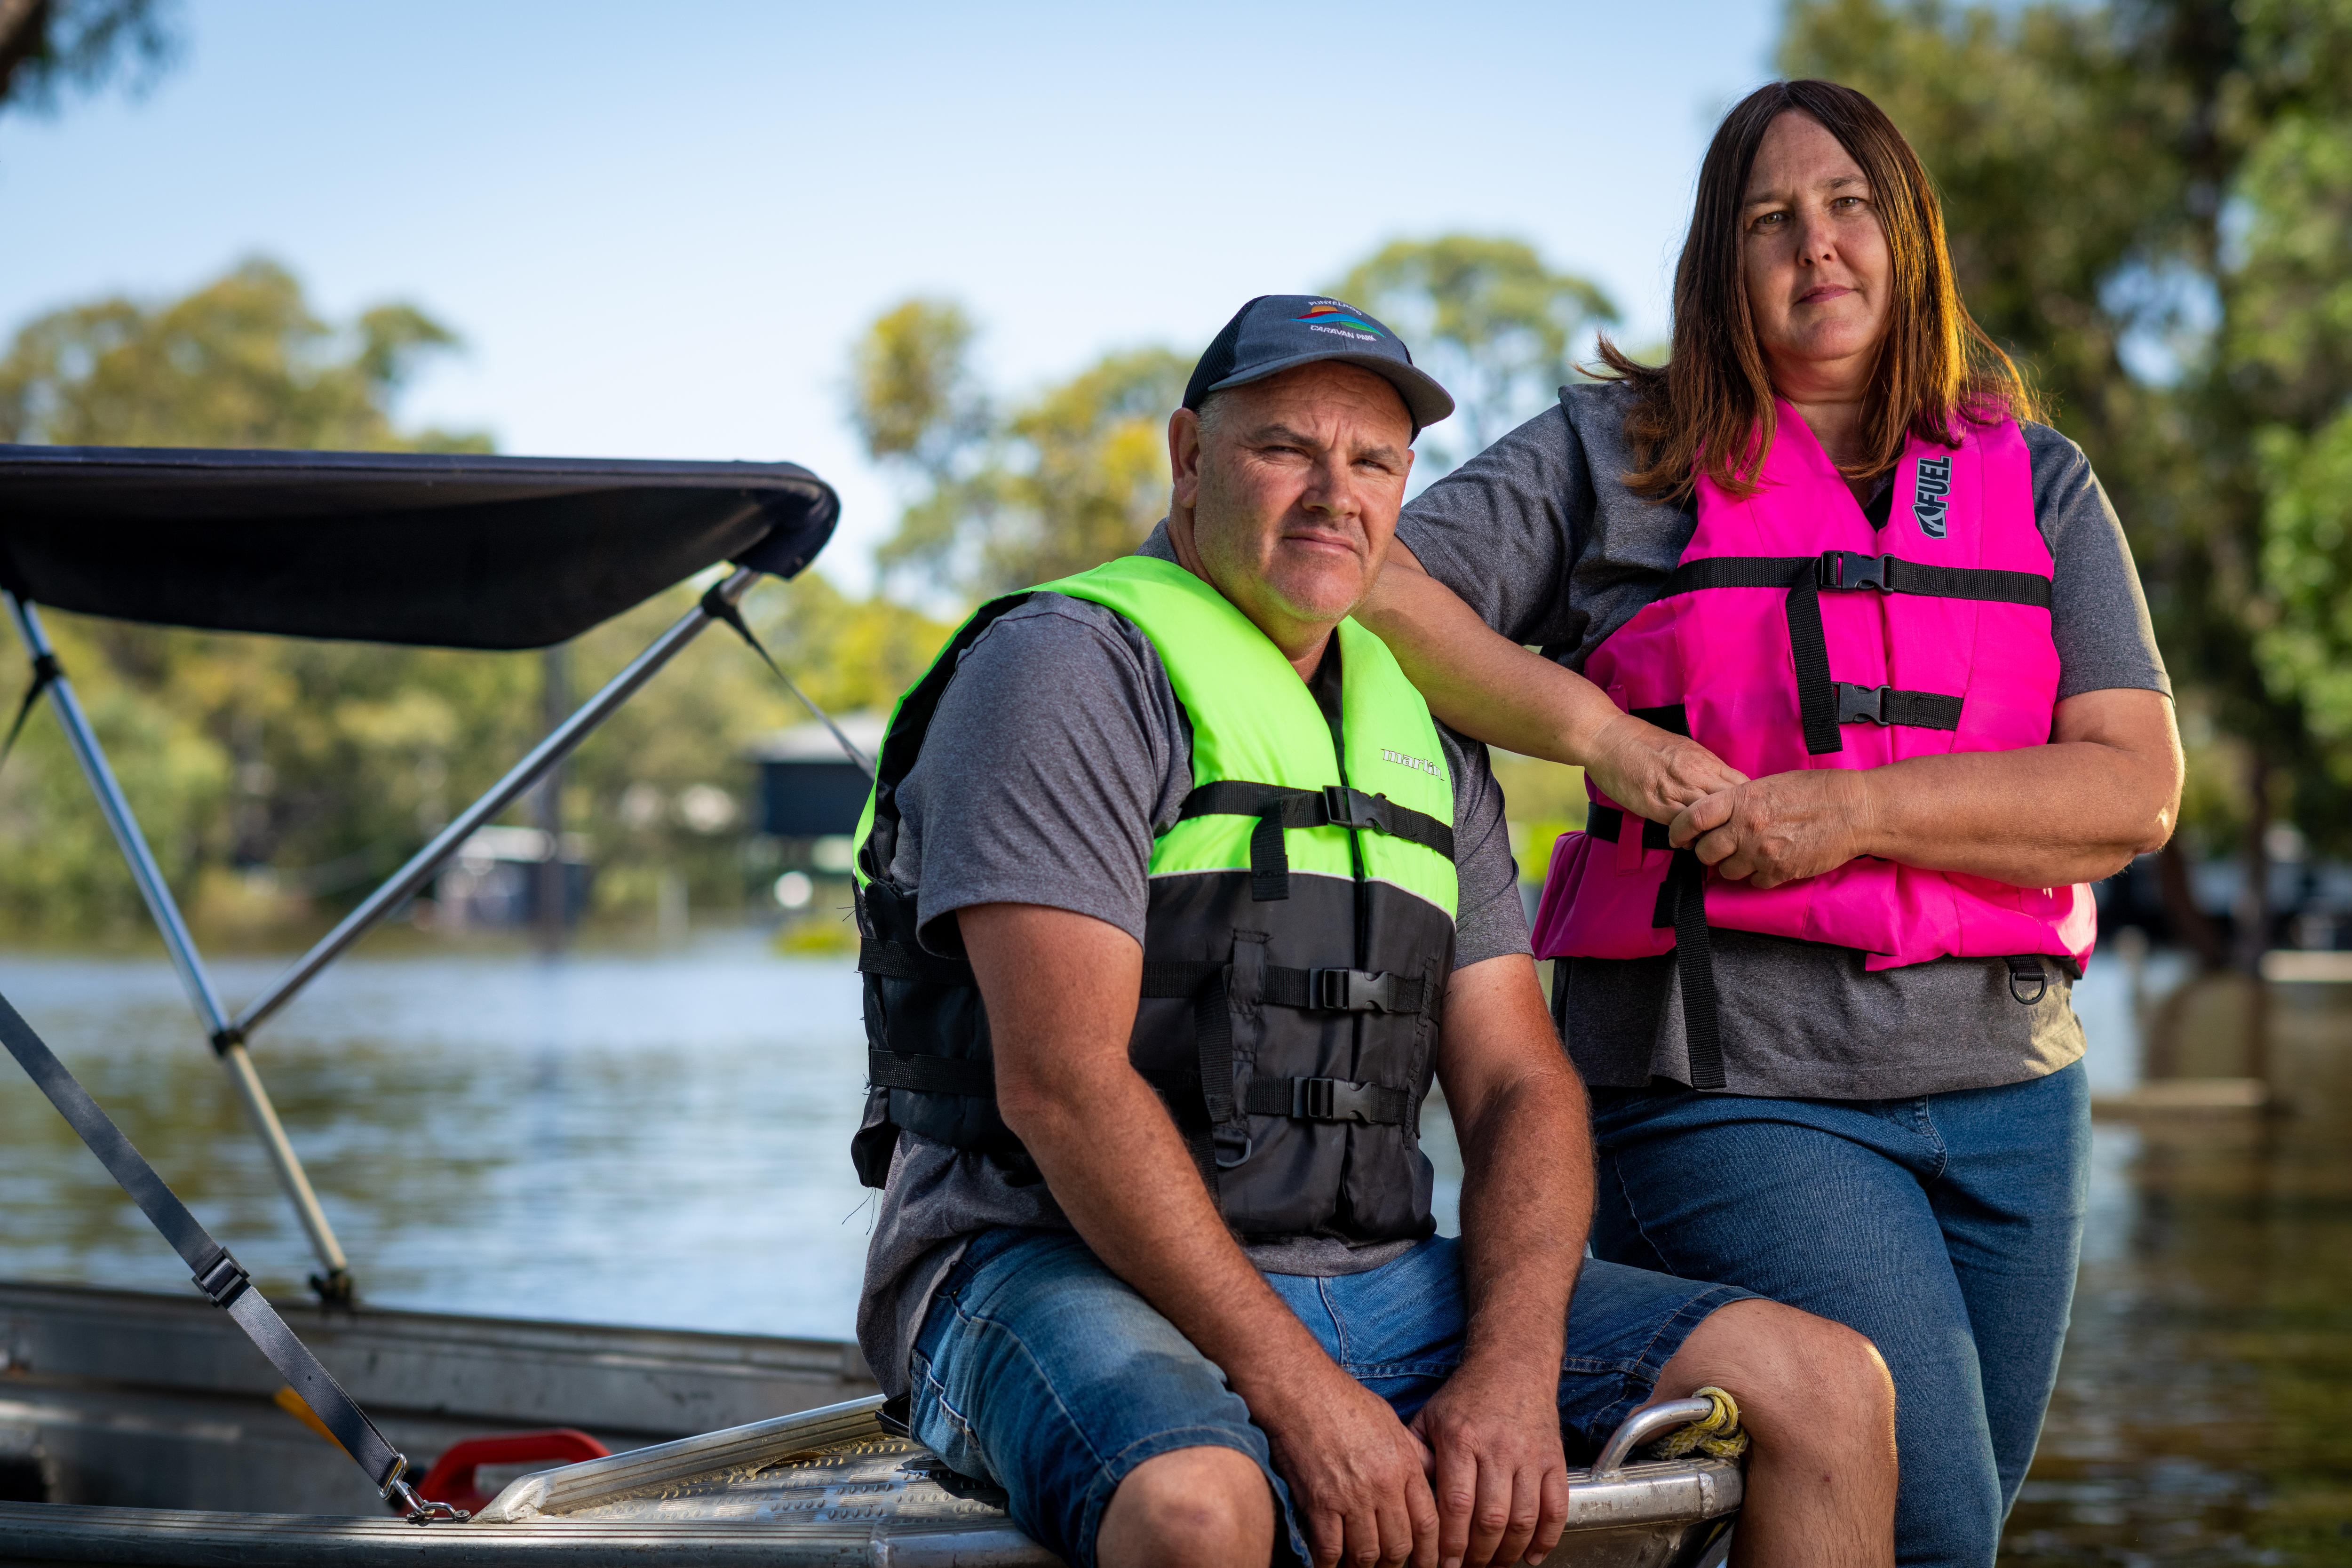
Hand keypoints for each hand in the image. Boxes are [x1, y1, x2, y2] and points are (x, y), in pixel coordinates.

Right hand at [1258, 1364, 1440, 1567]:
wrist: (1301, 1390)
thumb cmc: (1345, 1402)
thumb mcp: (1391, 1422)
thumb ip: (1413, 1453)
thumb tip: (1432, 1475)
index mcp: (1403, 1465)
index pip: (1427, 1523)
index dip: (1429, 1552)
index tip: (1427, 1565)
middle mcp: (1382, 1485)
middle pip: (1399, 1545)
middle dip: (1396, 1564)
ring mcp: (1350, 1496)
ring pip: (1367, 1553)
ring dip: (1365, 1566)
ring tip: (1361, 1567)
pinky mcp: (1319, 1503)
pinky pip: (1330, 1549)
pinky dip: (1331, 1564)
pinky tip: (1331, 1565)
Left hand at [1409, 1359, 1569, 1567]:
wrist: (1514, 1364)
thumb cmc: (1466, 1395)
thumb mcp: (1430, 1416)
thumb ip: (1415, 1455)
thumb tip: (1405, 1498)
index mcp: (1460, 1438)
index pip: (1455, 1504)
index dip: (1449, 1542)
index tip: (1442, 1564)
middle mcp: (1497, 1448)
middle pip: (1489, 1518)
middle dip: (1478, 1554)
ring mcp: (1529, 1454)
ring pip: (1523, 1518)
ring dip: (1508, 1552)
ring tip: (1494, 1565)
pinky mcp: (1553, 1459)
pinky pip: (1556, 1507)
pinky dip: (1547, 1538)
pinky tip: (1532, 1555)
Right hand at [1582, 712, 1747, 825]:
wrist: (1607, 737)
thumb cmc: (1640, 740)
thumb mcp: (1681, 747)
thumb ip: (1702, 766)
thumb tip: (1716, 784)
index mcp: (1704, 759)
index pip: (1742, 785)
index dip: (1745, 803)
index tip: (1739, 813)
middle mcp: (1696, 774)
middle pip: (1732, 805)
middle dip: (1734, 822)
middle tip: (1728, 833)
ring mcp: (1677, 790)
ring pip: (1711, 819)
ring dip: (1712, 833)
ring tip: (1708, 842)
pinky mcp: (1656, 805)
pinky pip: (1683, 828)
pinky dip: (1688, 838)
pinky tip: (1685, 840)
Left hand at [1668, 769, 1873, 887]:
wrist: (1855, 810)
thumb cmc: (1816, 791)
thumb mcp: (1770, 784)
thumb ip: (1740, 800)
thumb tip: (1719, 813)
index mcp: (1741, 799)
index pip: (1693, 818)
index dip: (1679, 830)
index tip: (1679, 837)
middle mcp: (1746, 827)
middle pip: (1705, 852)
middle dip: (1707, 852)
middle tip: (1718, 847)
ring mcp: (1762, 852)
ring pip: (1727, 871)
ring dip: (1732, 865)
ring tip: (1748, 853)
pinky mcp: (1779, 872)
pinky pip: (1754, 882)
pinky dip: (1758, 876)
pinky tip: (1770, 862)